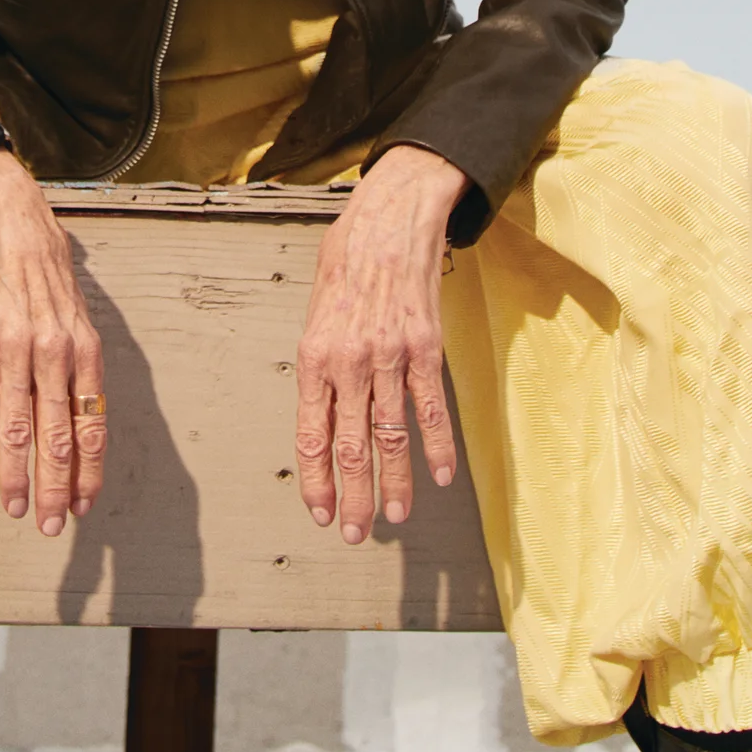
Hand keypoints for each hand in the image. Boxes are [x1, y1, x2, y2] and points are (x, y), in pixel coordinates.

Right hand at [0, 152, 106, 535]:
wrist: (2, 206)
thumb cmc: (40, 254)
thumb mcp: (73, 303)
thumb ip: (76, 352)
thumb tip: (80, 398)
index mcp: (84, 345)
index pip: (92, 421)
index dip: (89, 468)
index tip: (85, 503)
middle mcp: (55, 350)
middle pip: (58, 434)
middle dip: (56, 486)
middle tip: (51, 526)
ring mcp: (14, 345)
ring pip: (17, 426)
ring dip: (14, 476)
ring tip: (13, 511)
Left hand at [295, 145, 468, 542]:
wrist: (390, 218)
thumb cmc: (348, 257)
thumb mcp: (316, 307)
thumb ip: (319, 360)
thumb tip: (322, 407)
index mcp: (314, 355)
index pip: (311, 433)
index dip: (315, 479)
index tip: (320, 512)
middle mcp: (349, 362)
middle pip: (351, 447)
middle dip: (351, 497)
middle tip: (354, 533)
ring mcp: (389, 357)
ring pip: (391, 437)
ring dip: (393, 485)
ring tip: (393, 518)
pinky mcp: (426, 349)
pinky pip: (430, 408)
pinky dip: (437, 446)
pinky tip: (440, 476)